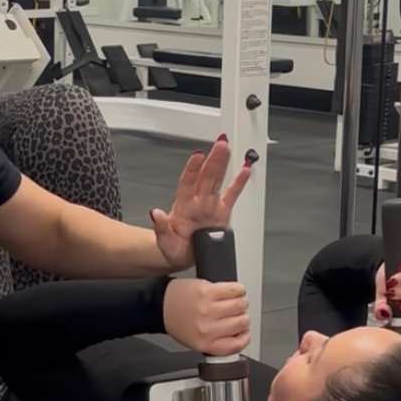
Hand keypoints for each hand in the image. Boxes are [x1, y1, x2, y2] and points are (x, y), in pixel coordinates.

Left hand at [150, 135, 249, 270]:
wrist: (184, 257)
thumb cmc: (174, 248)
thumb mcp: (165, 242)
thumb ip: (161, 227)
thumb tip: (155, 214)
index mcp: (183, 206)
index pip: (188, 183)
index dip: (192, 169)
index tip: (197, 156)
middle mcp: (197, 201)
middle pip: (206, 176)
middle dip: (213, 159)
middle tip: (220, 143)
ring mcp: (210, 205)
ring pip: (217, 180)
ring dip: (222, 163)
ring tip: (228, 148)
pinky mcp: (222, 212)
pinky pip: (231, 194)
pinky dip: (238, 182)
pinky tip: (244, 169)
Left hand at [163, 277, 249, 355]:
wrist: (160, 305)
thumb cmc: (176, 322)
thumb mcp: (196, 341)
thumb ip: (217, 341)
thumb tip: (238, 335)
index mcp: (205, 343)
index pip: (236, 344)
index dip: (244, 337)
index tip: (244, 332)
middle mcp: (208, 328)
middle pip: (241, 322)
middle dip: (242, 317)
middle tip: (237, 313)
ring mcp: (208, 309)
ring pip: (240, 305)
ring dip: (241, 302)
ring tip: (235, 301)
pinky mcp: (208, 292)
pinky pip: (234, 290)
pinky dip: (238, 289)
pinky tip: (235, 291)